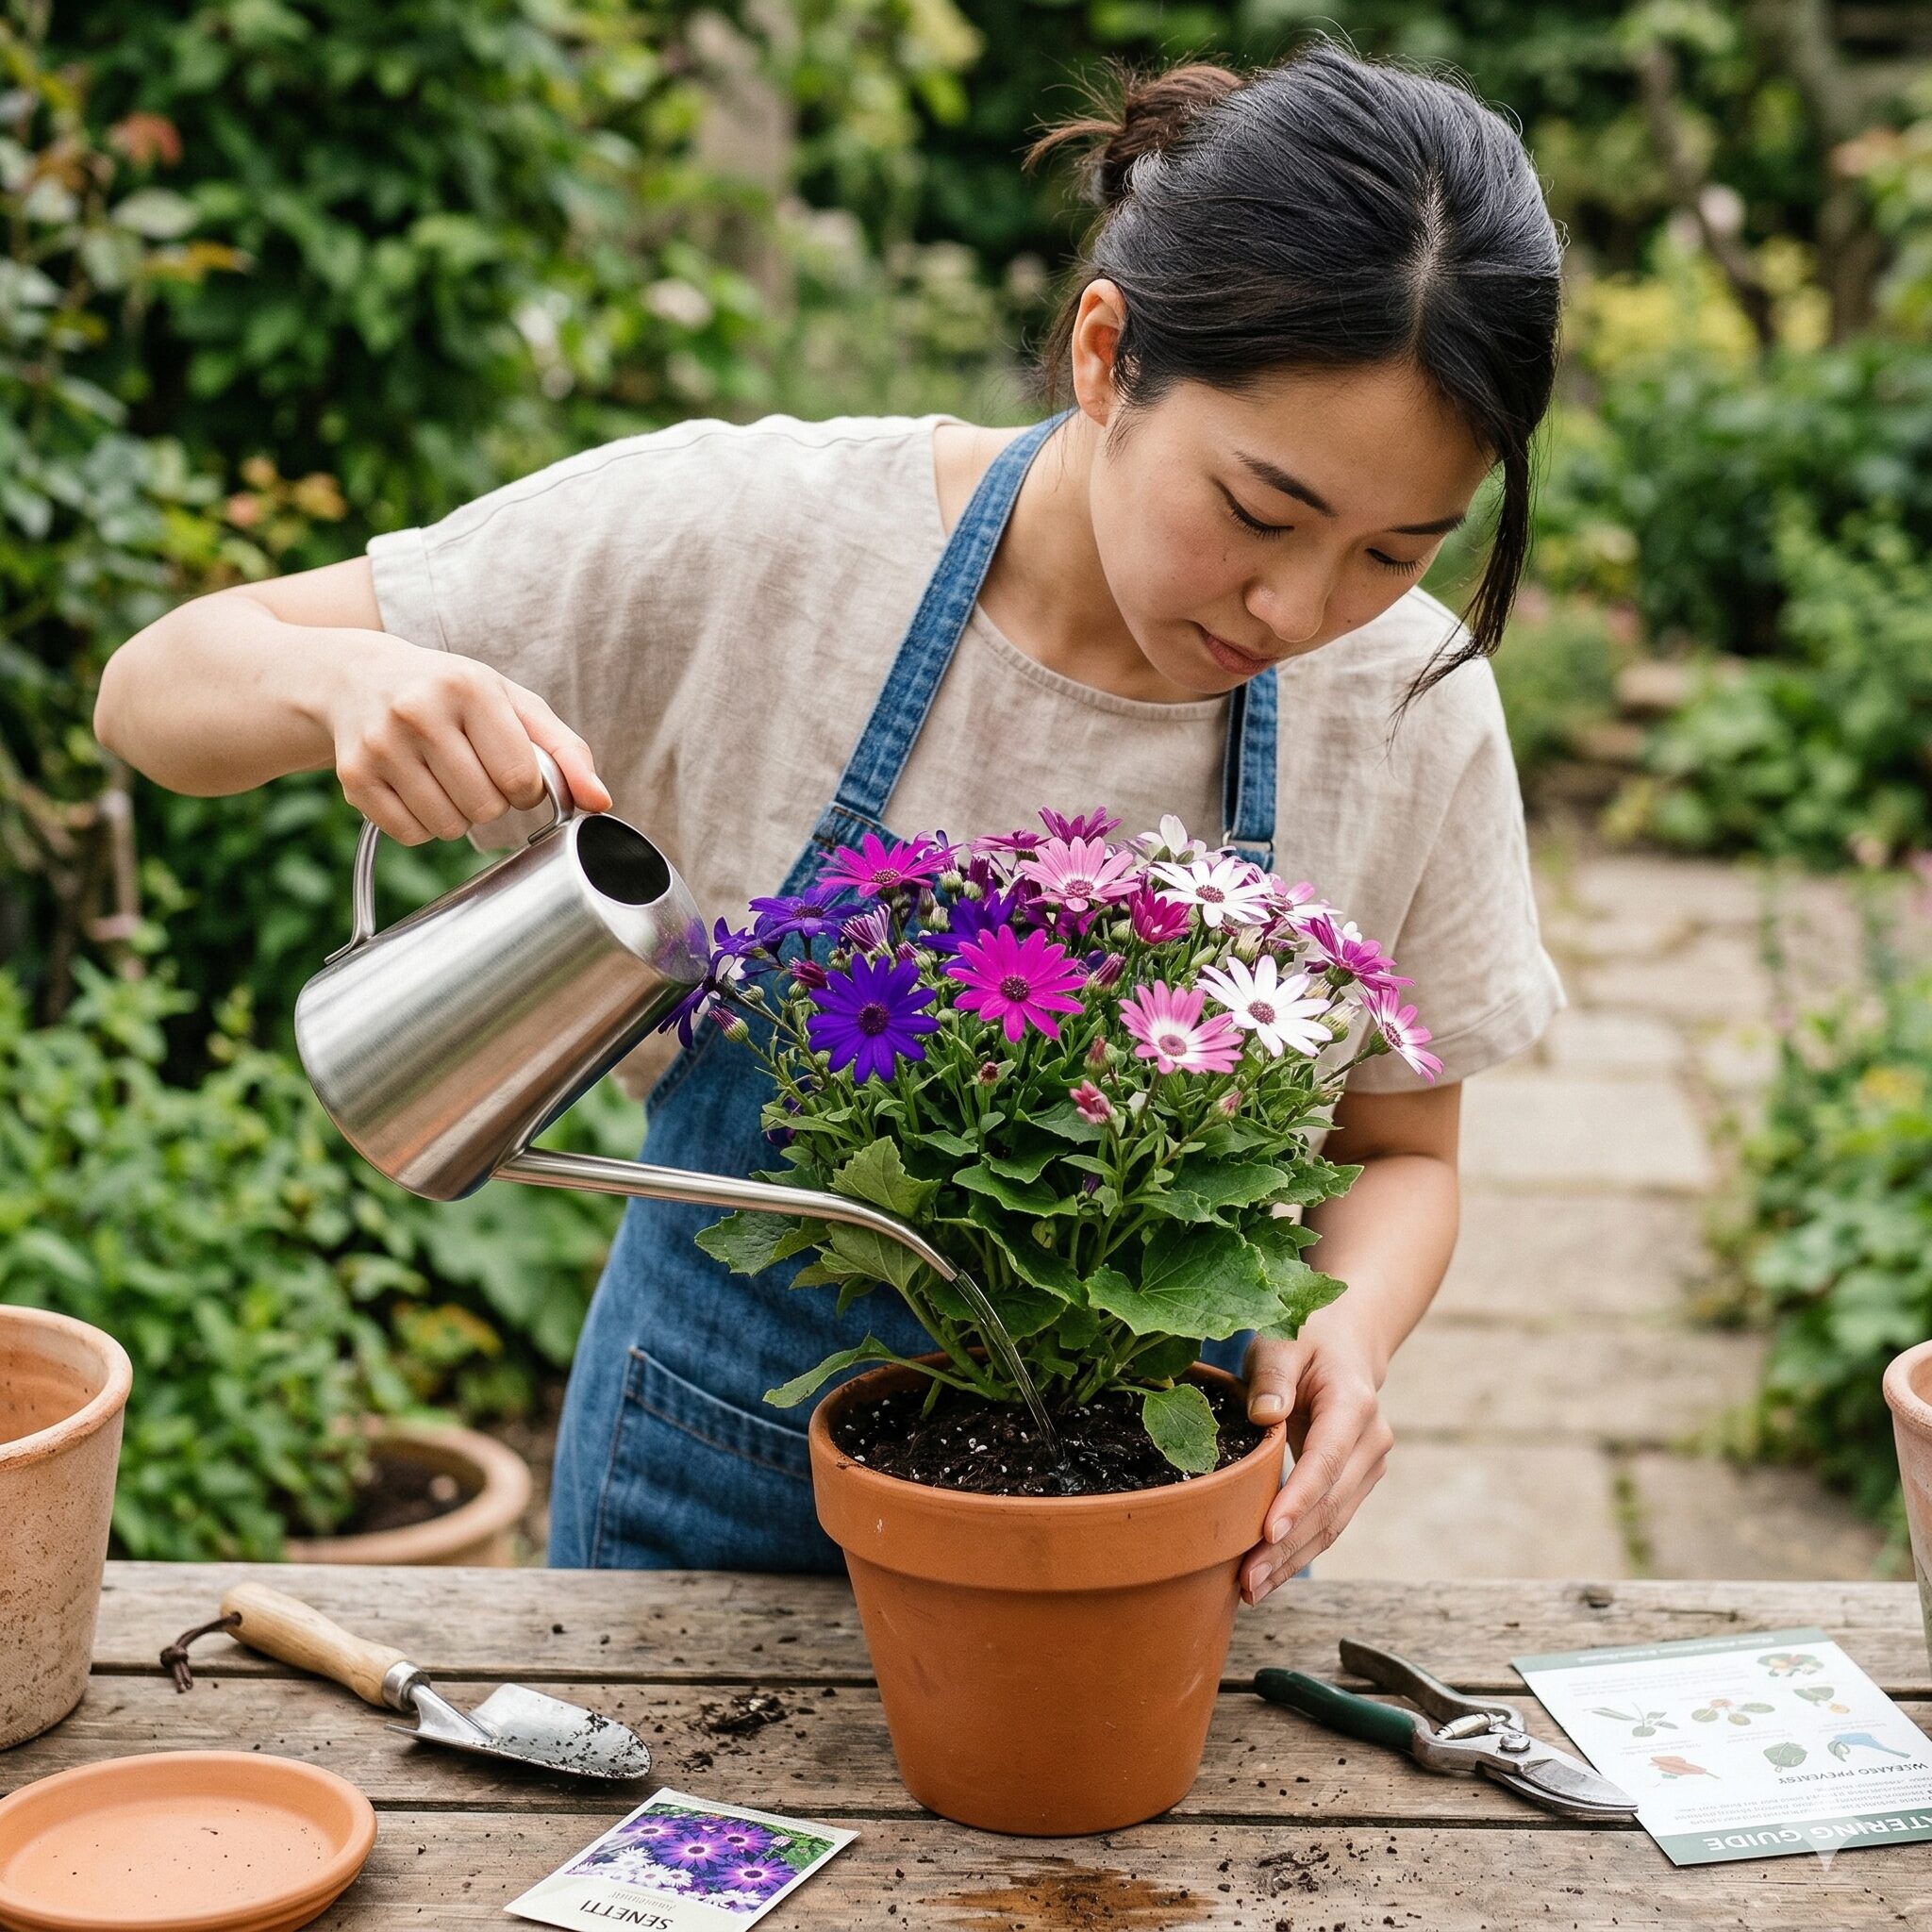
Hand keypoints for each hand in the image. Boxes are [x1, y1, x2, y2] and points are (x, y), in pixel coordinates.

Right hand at [323, 633, 609, 844]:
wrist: (357, 678)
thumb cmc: (452, 694)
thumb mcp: (512, 704)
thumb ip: (565, 751)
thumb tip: (601, 802)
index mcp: (468, 688)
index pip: (520, 778)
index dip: (527, 789)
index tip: (515, 772)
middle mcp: (418, 712)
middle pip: (486, 808)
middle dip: (493, 802)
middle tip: (476, 772)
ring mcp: (380, 745)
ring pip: (448, 827)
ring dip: (459, 816)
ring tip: (446, 779)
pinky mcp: (354, 777)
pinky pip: (412, 835)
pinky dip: (424, 824)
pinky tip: (417, 788)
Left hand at [1237, 1311, 1393, 1605]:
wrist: (1347, 1342)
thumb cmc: (1305, 1338)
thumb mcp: (1282, 1341)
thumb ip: (1273, 1375)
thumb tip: (1265, 1416)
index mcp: (1354, 1403)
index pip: (1327, 1460)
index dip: (1300, 1499)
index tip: (1269, 1532)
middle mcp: (1371, 1441)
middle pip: (1330, 1504)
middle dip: (1289, 1546)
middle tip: (1247, 1580)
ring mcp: (1369, 1466)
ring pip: (1333, 1523)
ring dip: (1294, 1559)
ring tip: (1252, 1589)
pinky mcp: (1356, 1482)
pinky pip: (1330, 1522)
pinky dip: (1301, 1549)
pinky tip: (1269, 1574)